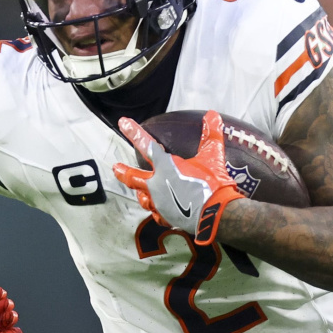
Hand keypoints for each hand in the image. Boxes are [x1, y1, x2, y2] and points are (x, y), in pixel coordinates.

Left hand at [113, 110, 245, 244]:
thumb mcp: (212, 156)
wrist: (217, 214)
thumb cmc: (213, 184)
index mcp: (166, 166)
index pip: (146, 144)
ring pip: (143, 197)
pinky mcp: (166, 217)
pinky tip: (157, 209)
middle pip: (133, 177)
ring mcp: (159, 203)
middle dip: (123, 171)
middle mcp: (157, 184)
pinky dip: (155, 210)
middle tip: (116, 168)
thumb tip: (213, 115)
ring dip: (139, 192)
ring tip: (138, 190)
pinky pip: (155, 213)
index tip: (123, 123)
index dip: (134, 132)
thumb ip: (211, 134)